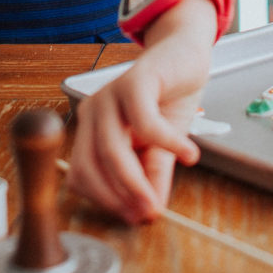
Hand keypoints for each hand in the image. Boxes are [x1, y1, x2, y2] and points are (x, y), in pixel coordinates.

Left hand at [68, 0, 214, 223]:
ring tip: (160, 199)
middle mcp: (93, 113)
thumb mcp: (161, 148)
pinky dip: (168, 143)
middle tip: (147, 214)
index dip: (106, 200)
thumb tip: (150, 213)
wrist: (186, 54)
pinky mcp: (134, 81)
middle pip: (89, 167)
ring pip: (111, 150)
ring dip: (135, 182)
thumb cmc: (169, 99)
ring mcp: (110, 95)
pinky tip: (189, 154)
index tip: (135, 218)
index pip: (83, 175)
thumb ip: (152, 176)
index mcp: (92, 130)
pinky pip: (145, 122)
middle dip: (117, 197)